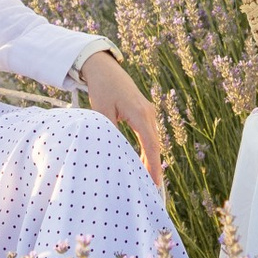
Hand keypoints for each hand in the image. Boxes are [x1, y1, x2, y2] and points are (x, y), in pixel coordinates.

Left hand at [79, 50, 166, 189]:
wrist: (104, 69)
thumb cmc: (102, 89)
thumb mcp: (102, 112)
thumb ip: (109, 133)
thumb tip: (113, 154)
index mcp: (139, 113)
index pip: (151, 145)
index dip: (154, 166)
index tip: (155, 183)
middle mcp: (148, 113)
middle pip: (155, 145)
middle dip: (154, 166)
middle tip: (151, 188)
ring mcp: (148, 112)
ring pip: (153, 140)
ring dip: (151, 158)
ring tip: (146, 178)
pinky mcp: (144, 111)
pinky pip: (149, 134)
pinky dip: (148, 148)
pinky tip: (142, 160)